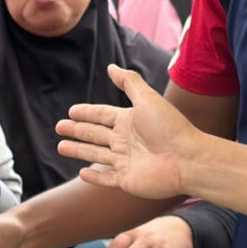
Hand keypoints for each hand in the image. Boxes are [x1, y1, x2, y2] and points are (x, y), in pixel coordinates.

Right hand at [54, 65, 205, 199]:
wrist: (188, 160)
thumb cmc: (170, 127)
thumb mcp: (147, 98)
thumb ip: (128, 82)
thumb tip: (110, 66)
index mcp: (129, 121)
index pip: (101, 115)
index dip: (86, 113)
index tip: (71, 111)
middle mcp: (125, 140)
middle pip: (95, 134)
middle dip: (77, 130)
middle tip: (58, 127)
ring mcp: (126, 161)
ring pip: (96, 155)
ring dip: (78, 150)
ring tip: (60, 147)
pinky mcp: (127, 180)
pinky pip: (106, 178)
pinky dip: (94, 176)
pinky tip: (81, 173)